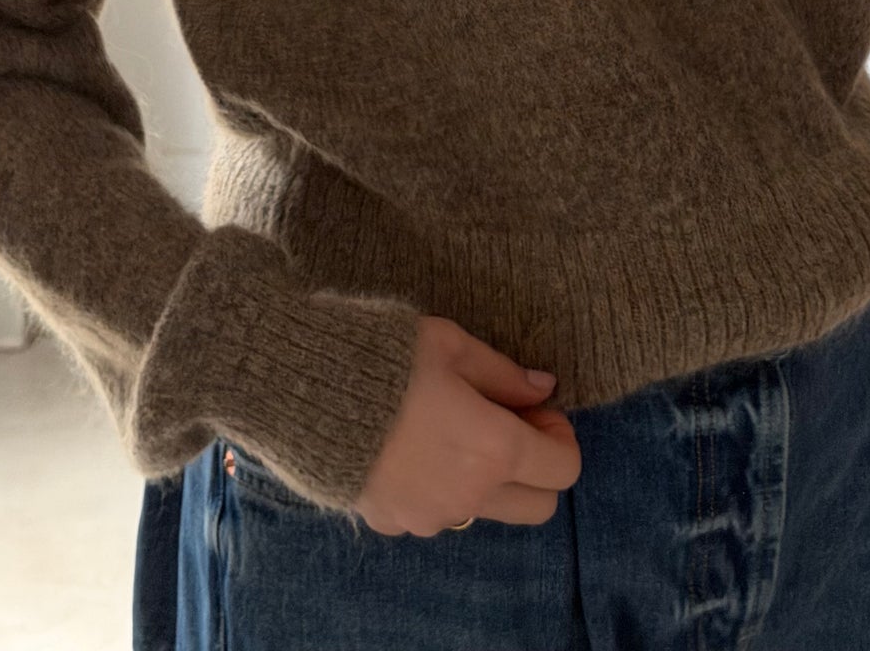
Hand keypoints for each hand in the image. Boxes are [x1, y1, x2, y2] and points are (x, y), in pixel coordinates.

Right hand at [353, 314, 579, 537]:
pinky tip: (412, 448)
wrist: (306, 392)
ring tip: (453, 433)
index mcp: (495, 449)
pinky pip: (436, 513)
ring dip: (488, 480)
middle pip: (538, 506)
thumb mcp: (453, 347)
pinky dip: (440, 488)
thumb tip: (544, 388)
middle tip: (508, 424)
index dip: (560, 436)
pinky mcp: (396, 522)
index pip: (563, 469)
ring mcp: (431, 516)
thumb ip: (504, 373)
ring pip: (487, 512)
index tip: (536, 408)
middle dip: (536, 469)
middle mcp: (471, 495)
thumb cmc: (388, 357)